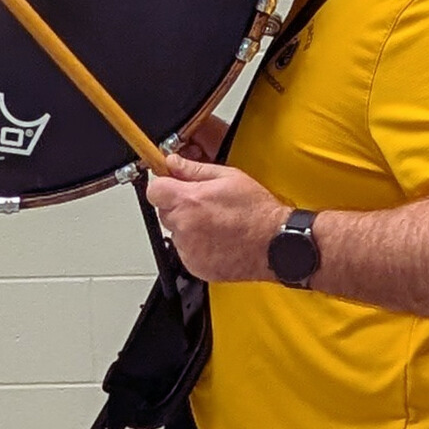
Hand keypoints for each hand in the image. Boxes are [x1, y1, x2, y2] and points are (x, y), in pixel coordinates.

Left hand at [142, 156, 291, 284]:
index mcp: (189, 201)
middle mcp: (184, 226)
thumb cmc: (258, 212)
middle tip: (204, 205)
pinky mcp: (195, 266)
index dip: (164, 185)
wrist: (275, 244)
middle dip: (179, 206)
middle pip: (164, 212)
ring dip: (188, 227)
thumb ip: (195, 169)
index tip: (173, 185)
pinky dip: (197, 246)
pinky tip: (217, 239)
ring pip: (176, 233)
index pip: (154, 190)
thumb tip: (174, 163)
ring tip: (216, 224)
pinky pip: (186, 252)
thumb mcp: (229, 177)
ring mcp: (188, 249)